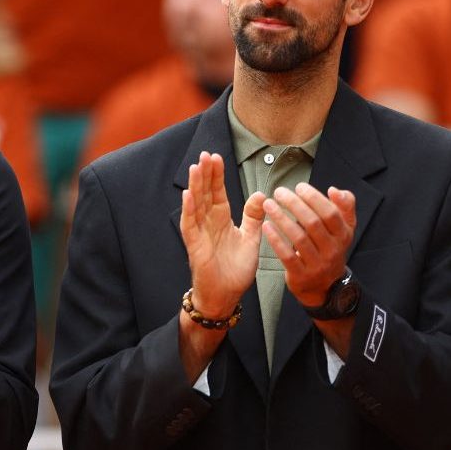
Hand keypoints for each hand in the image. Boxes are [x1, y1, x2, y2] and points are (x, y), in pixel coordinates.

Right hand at [179, 151, 266, 316]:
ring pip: (195, 205)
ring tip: (195, 167)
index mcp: (221, 219)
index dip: (216, 175)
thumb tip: (262, 195)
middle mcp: (208, 223)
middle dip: (205, 174)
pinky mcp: (194, 246)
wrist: (226, 295)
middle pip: (204, 193)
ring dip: (195, 186)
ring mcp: (199, 233)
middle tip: (205, 154)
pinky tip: (188, 195)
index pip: (217, 192)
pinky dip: (188, 210)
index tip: (216, 157)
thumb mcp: (250, 238)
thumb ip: (254, 217)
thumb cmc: (235, 269)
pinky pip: (189, 225)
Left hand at [262, 183, 356, 306]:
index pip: (330, 213)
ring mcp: (317, 264)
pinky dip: (275, 239)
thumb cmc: (329, 249)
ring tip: (268, 204)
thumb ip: (344, 207)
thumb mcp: (343, 230)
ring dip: (281, 218)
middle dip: (294, 204)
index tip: (299, 186)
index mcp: (343, 235)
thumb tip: (334, 190)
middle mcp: (332, 250)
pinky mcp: (301, 275)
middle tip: (279, 192)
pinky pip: (287, 255)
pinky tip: (266, 226)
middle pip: (313, 223)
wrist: (324, 287)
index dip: (314, 198)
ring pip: (298, 237)